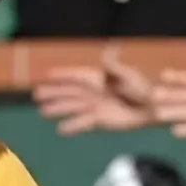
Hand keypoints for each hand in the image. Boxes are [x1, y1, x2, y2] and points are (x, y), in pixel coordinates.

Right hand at [34, 59, 159, 135]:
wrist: (150, 108)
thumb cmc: (141, 88)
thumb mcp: (129, 76)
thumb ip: (116, 69)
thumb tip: (105, 56)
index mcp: (98, 78)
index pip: (76, 76)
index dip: (62, 75)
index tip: (47, 75)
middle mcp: (92, 92)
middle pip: (69, 92)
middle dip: (53, 93)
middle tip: (36, 96)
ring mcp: (93, 107)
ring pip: (71, 107)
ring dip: (57, 109)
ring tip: (42, 113)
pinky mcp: (98, 121)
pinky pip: (82, 124)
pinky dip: (72, 127)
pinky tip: (60, 130)